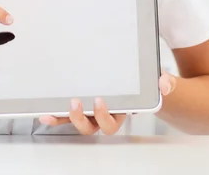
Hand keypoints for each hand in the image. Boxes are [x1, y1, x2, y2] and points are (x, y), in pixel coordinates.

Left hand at [38, 70, 177, 134]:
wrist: (139, 84)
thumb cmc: (143, 86)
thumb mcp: (155, 82)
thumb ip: (162, 82)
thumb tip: (163, 84)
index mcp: (120, 112)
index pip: (112, 122)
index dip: (104, 116)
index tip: (99, 101)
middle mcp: (103, 116)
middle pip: (91, 127)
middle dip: (81, 118)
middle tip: (77, 102)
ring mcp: (90, 112)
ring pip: (76, 122)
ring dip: (64, 118)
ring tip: (54, 110)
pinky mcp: (80, 105)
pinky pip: (66, 113)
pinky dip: (55, 114)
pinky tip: (45, 111)